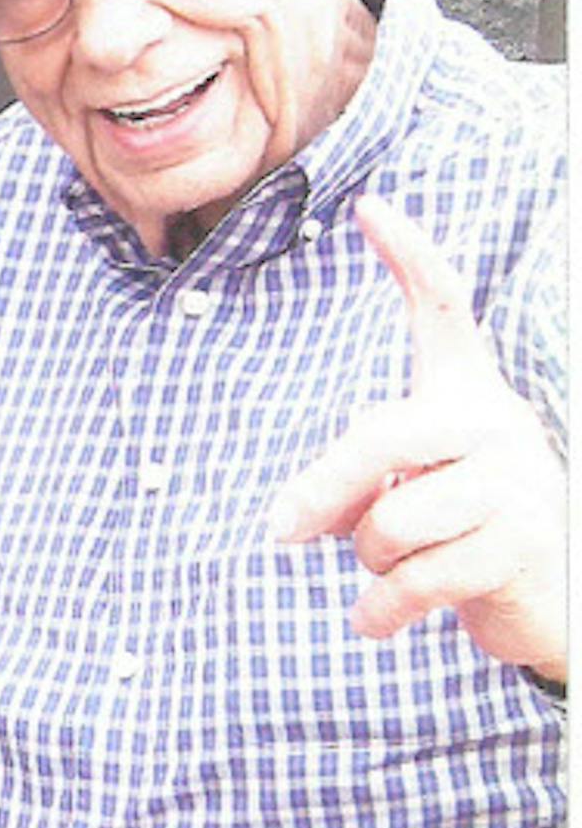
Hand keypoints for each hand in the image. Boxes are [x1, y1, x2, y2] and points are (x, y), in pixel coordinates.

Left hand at [268, 195, 565, 680]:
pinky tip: (373, 620)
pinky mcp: (521, 549)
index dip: (411, 258)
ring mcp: (518, 484)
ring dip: (371, 562)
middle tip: (278, 531)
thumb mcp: (405, 490)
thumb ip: (355, 484)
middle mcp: (497, 424)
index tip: (371, 207)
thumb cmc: (457, 527)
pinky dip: (380, 610)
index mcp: (468, 394)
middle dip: (321, 493)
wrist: (549, 597)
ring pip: (391, 523)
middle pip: (378, 440)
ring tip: (393, 571)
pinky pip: (415, 579)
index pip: (444, 310)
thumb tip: (297, 522)